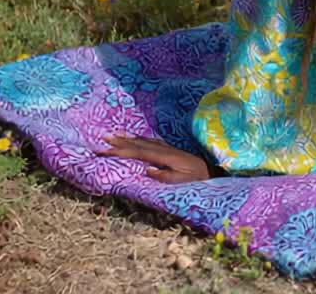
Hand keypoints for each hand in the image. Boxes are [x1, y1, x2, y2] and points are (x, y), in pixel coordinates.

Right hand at [95, 133, 217, 182]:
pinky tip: (132, 138)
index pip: (139, 152)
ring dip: (127, 138)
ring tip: (113, 134)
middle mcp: (164, 149)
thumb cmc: (197, 178)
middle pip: (138, 143)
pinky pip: (149, 141)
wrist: (212, 170)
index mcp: (165, 156)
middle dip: (120, 141)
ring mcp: (166, 147)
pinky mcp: (169, 149)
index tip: (106, 150)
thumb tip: (147, 169)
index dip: (122, 150)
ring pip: (143, 141)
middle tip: (103, 137)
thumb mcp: (182, 181)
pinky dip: (138, 139)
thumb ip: (165, 176)